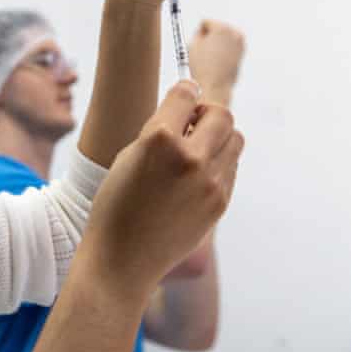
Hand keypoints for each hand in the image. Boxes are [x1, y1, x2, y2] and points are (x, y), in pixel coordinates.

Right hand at [81, 81, 243, 297]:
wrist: (123, 259)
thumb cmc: (115, 206)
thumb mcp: (127, 157)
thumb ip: (159, 131)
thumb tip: (186, 111)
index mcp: (159, 139)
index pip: (186, 94)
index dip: (183, 92)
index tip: (181, 96)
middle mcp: (191, 157)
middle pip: (221, 114)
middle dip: (206, 113)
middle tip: (190, 123)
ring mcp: (211, 182)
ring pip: (234, 139)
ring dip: (218, 136)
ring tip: (195, 150)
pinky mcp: (220, 202)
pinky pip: (231, 167)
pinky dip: (218, 162)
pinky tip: (194, 176)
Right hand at [189, 20, 245, 104]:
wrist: (214, 86)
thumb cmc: (203, 68)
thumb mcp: (192, 45)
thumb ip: (197, 34)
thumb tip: (202, 32)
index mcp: (223, 28)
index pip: (206, 23)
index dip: (198, 34)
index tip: (196, 44)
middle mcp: (235, 34)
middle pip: (217, 28)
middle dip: (209, 37)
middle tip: (202, 51)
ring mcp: (240, 44)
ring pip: (223, 38)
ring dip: (216, 44)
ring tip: (209, 58)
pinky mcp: (242, 54)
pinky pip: (228, 48)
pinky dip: (222, 51)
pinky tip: (216, 62)